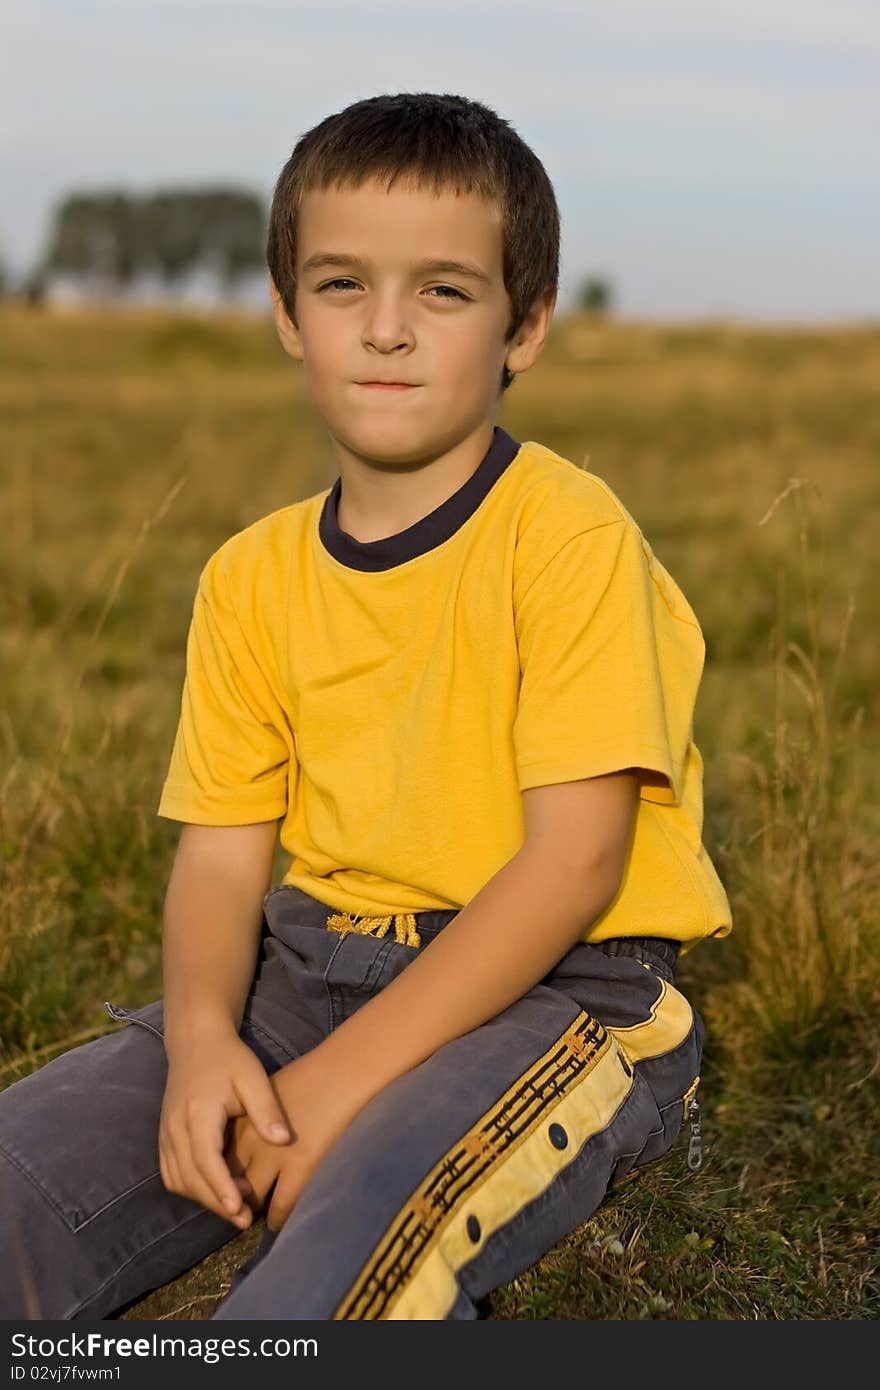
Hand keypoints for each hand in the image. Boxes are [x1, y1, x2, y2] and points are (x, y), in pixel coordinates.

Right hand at [158, 1024, 292, 1229]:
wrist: (196, 1042)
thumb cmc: (229, 1058)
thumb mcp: (253, 1077)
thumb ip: (267, 1108)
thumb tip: (284, 1141)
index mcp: (197, 1113)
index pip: (206, 1159)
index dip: (221, 1188)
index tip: (239, 1212)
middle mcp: (175, 1127)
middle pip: (190, 1178)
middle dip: (216, 1202)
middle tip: (246, 1219)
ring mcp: (166, 1133)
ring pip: (179, 1180)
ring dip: (203, 1198)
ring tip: (235, 1208)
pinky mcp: (164, 1137)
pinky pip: (171, 1173)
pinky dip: (190, 1188)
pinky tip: (215, 1192)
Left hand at [224, 1050, 361, 1232]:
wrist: (339, 1071)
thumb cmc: (309, 1077)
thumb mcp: (268, 1092)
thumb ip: (252, 1119)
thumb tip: (244, 1142)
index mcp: (242, 1120)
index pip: (220, 1158)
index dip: (221, 1175)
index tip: (228, 1184)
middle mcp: (251, 1140)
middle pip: (231, 1179)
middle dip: (232, 1196)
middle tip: (239, 1207)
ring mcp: (275, 1155)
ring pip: (253, 1196)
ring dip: (252, 1210)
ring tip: (256, 1217)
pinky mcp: (300, 1165)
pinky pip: (281, 1204)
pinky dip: (277, 1218)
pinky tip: (277, 1223)